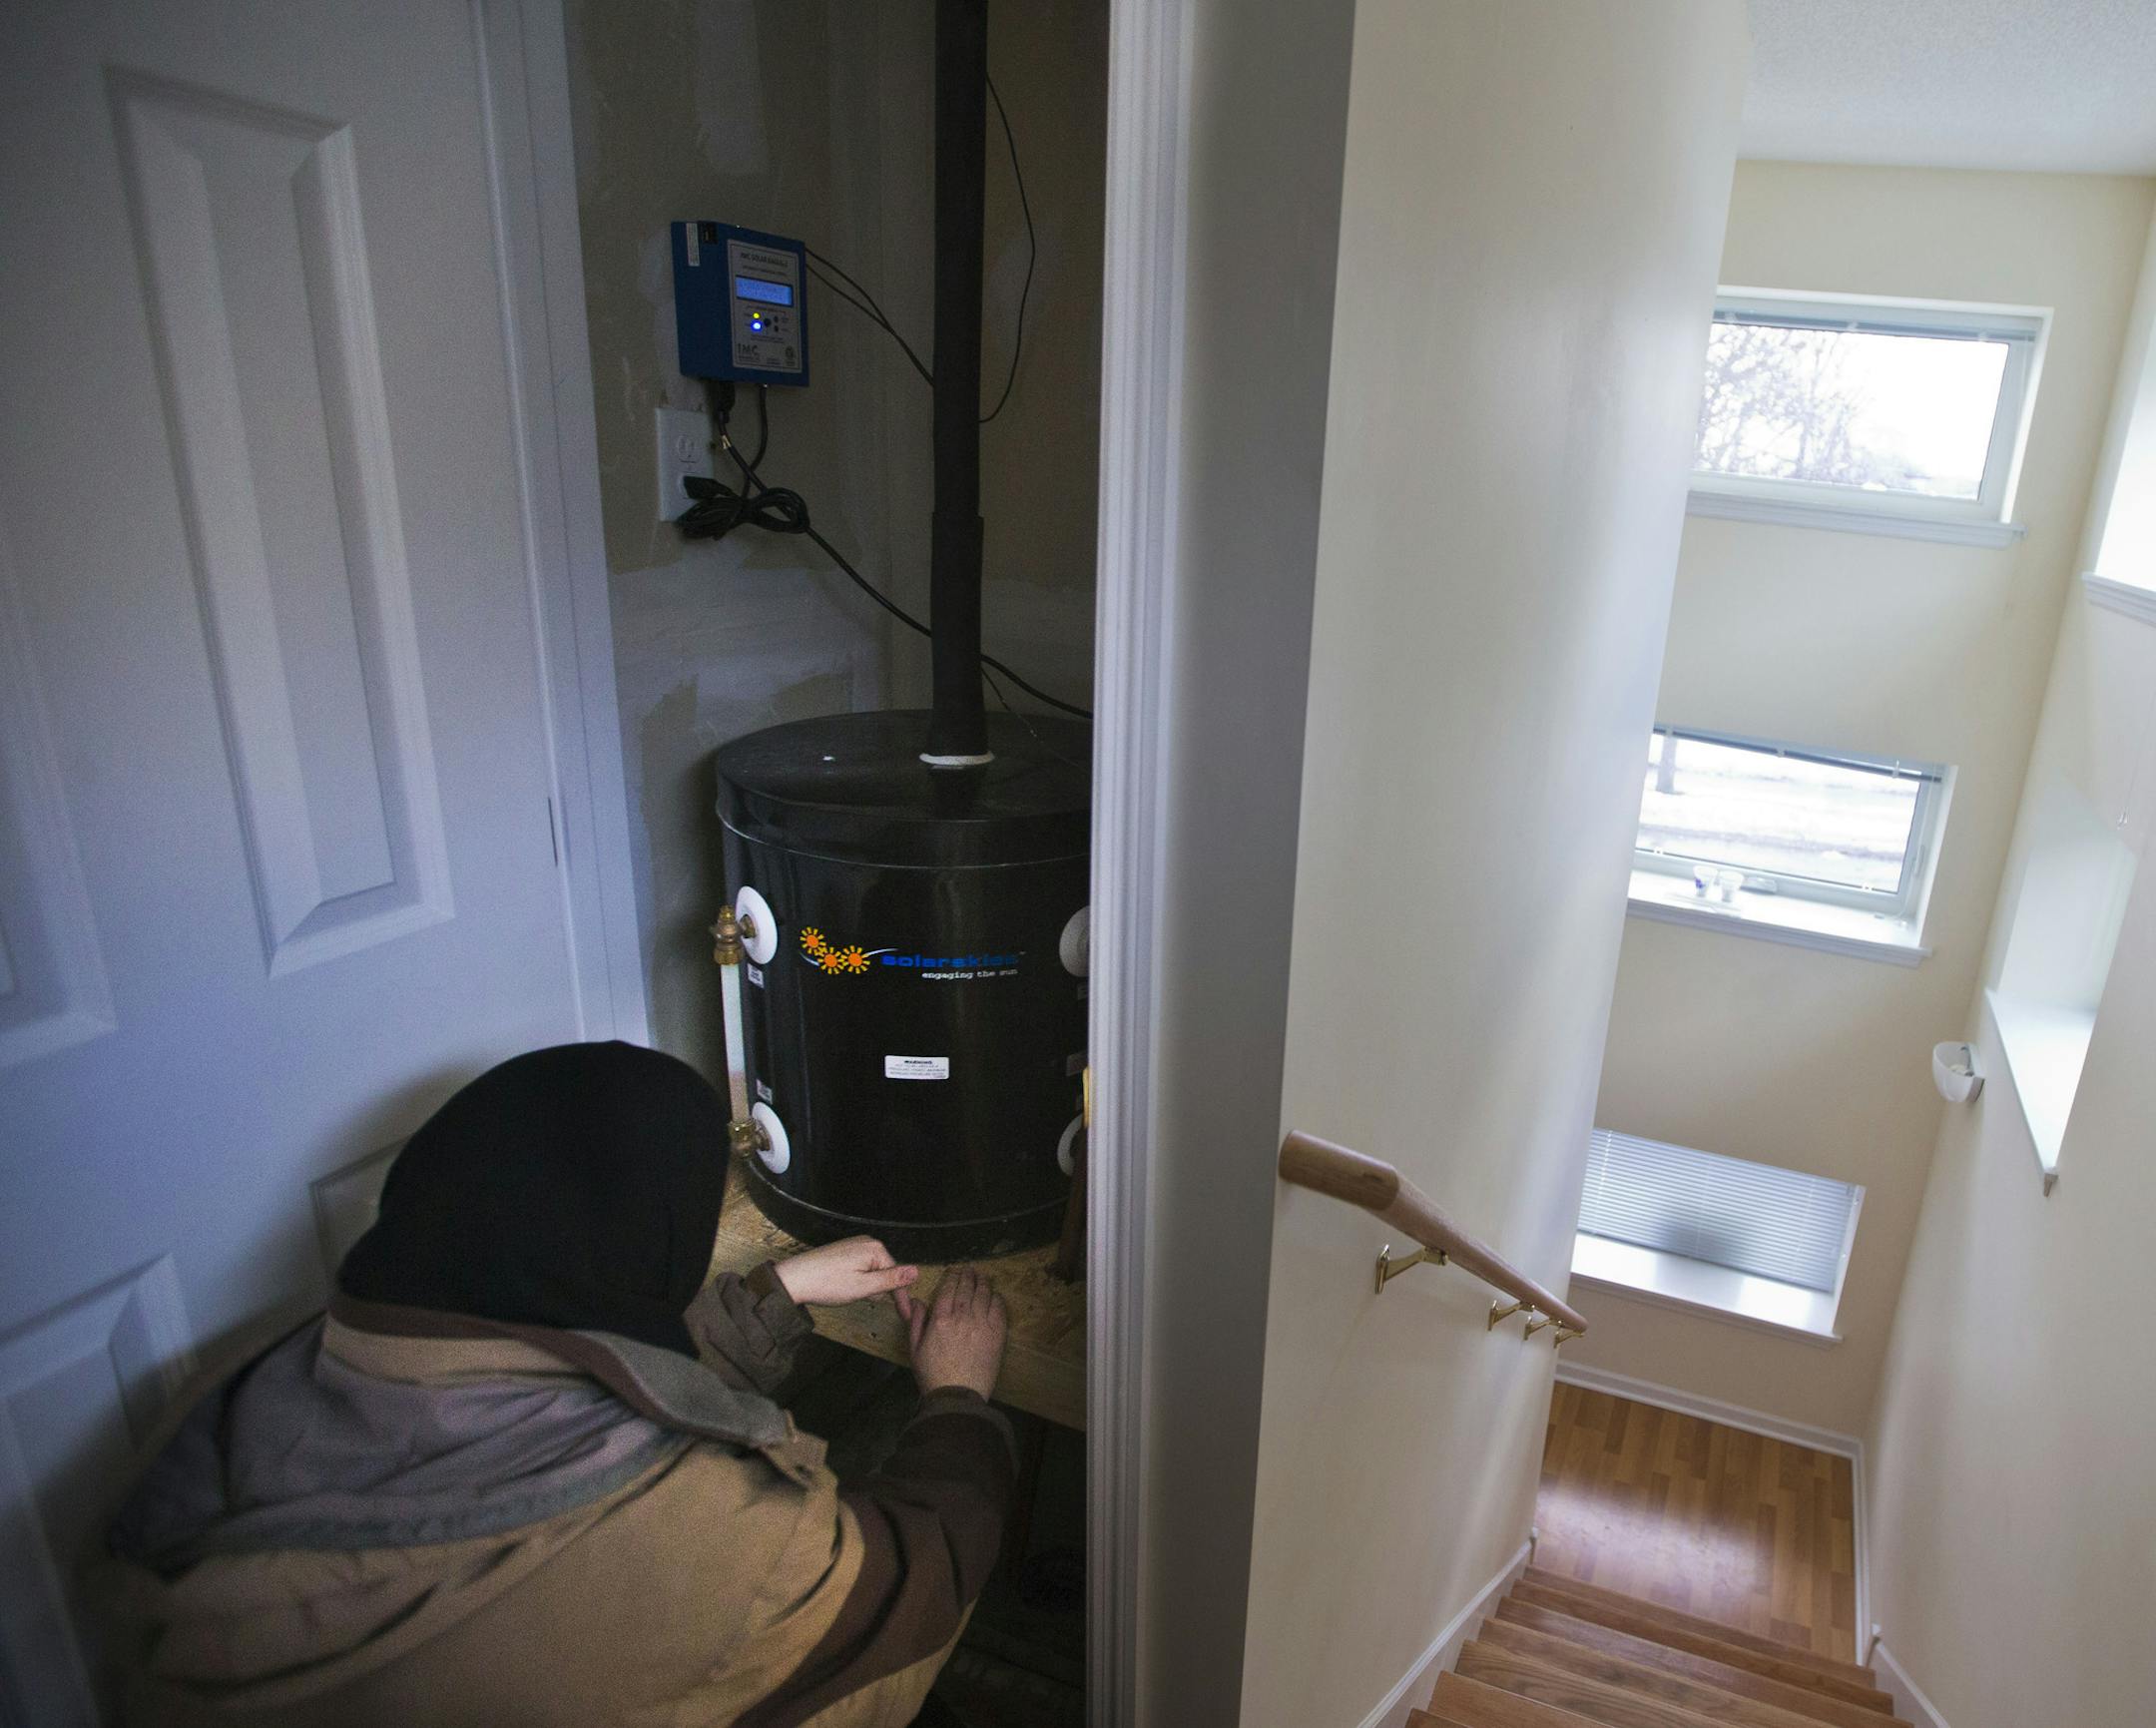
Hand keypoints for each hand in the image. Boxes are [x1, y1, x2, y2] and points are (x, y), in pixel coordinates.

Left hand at [773, 1237, 918, 1307]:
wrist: (794, 1278)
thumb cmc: (828, 1284)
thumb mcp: (864, 1287)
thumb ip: (891, 1280)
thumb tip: (917, 1271)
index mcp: (875, 1249)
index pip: (897, 1275)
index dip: (900, 1297)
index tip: (904, 1315)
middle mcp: (866, 1242)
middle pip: (884, 1272)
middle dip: (876, 1289)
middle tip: (858, 1296)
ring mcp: (854, 1245)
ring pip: (872, 1272)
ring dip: (865, 1286)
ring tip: (847, 1291)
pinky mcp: (843, 1251)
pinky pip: (860, 1268)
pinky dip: (856, 1280)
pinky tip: (843, 1286)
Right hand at [895, 1267, 1007, 1400]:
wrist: (957, 1396)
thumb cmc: (932, 1375)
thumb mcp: (914, 1349)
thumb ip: (915, 1322)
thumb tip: (917, 1301)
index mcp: (940, 1319)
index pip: (948, 1288)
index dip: (952, 1276)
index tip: (955, 1270)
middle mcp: (962, 1317)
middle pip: (967, 1287)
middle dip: (968, 1275)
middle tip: (970, 1269)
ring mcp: (982, 1324)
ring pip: (984, 1294)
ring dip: (983, 1282)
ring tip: (982, 1277)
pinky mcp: (997, 1334)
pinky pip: (999, 1308)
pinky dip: (996, 1298)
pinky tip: (994, 1296)